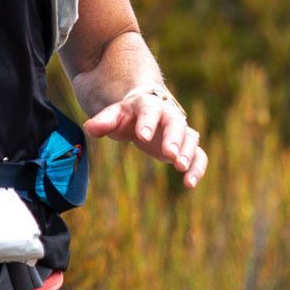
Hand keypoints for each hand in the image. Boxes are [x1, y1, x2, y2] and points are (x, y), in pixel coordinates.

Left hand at [83, 85, 206, 186]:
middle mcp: (169, 115)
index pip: (150, 110)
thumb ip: (103, 121)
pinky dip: (198, 168)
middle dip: (174, 139)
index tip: (143, 137)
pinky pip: (199, 155)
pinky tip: (190, 184)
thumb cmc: (127, 115)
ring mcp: (180, 131)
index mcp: (149, 104)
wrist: (144, 110)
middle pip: (176, 124)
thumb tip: (89, 127)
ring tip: (181, 169)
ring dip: (188, 154)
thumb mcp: (113, 115)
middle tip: (170, 155)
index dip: (147, 122)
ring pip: (190, 138)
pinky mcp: (185, 146)